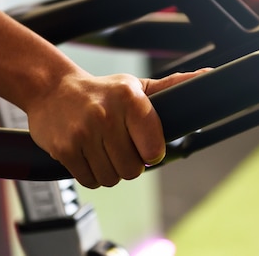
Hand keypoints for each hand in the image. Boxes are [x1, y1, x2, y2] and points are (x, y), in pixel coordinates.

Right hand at [26, 69, 207, 187]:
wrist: (51, 90)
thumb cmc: (100, 91)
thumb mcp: (135, 86)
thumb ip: (172, 85)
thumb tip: (208, 76)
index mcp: (129, 97)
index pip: (154, 148)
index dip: (151, 152)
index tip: (144, 145)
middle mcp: (106, 114)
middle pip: (133, 169)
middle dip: (129, 163)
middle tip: (118, 146)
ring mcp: (83, 133)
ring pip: (111, 178)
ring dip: (109, 170)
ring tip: (101, 148)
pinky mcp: (65, 149)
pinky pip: (90, 181)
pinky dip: (91, 174)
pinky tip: (87, 153)